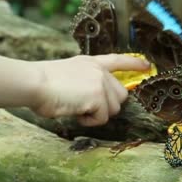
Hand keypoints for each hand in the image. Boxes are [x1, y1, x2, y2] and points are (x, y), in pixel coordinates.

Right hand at [31, 54, 150, 125]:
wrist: (34, 83)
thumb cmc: (40, 85)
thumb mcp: (67, 76)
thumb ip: (83, 84)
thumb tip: (88, 101)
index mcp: (90, 63)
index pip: (117, 60)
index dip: (134, 63)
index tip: (147, 65)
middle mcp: (99, 70)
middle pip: (120, 95)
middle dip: (106, 107)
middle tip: (84, 107)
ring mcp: (100, 82)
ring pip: (113, 109)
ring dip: (96, 114)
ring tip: (76, 107)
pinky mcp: (99, 96)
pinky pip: (102, 118)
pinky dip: (89, 121)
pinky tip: (75, 111)